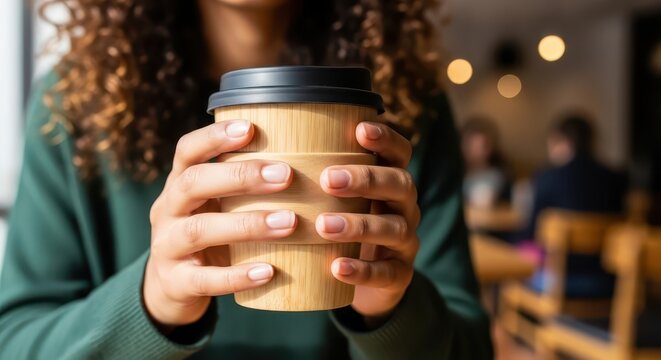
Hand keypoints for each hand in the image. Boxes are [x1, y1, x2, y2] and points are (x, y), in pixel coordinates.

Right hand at [144, 120, 295, 327]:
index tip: (250, 128)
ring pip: (200, 230)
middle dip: (240, 176)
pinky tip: (269, 271)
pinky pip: (206, 279)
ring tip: (289, 222)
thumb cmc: (210, 233)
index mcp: (179, 184)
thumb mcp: (216, 204)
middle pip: (193, 183)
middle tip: (286, 174)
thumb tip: (308, 159)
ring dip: (247, 224)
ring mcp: (167, 247)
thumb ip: (243, 185)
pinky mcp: (176, 282)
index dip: (214, 137)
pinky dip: (237, 276)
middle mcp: (167, 210)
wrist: (171, 287)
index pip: (187, 151)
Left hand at [316, 122, 419, 325]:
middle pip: (399, 184)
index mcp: (389, 180)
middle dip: (366, 179)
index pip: (399, 152)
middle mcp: (403, 206)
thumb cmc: (335, 225)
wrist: (360, 281)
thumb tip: (256, 140)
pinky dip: (362, 270)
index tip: (359, 130)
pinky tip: (336, 267)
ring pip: (394, 228)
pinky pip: (388, 272)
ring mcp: (405, 241)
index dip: (386, 138)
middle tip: (328, 180)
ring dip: (359, 225)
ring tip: (323, 226)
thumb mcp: (330, 198)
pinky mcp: (399, 275)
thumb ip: (310, 174)